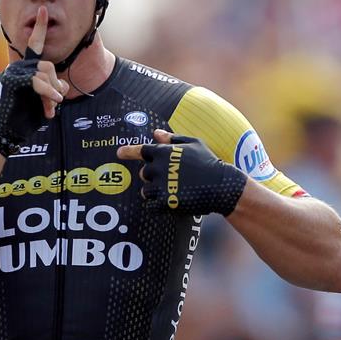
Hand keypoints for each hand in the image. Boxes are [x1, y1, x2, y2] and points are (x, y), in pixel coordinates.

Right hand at [0, 6, 66, 155]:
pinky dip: (49, 94)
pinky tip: (51, 105)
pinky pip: (39, 82)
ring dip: (53, 93)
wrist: (8, 129)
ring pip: (46, 74)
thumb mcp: (44, 100)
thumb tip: (64, 87)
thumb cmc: (25, 115)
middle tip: (54, 103)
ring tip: (50, 107)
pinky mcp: (15, 81)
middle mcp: (18, 67)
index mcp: (24, 68)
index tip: (44, 10)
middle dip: (55, 85)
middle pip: (48, 66)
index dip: (40, 27)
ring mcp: (15, 73)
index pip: (35, 45)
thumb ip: (53, 88)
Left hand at [116, 130, 246, 215]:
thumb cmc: (209, 162)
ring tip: (172, 192)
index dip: (128, 151)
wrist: (221, 186)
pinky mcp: (165, 202)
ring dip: (154, 192)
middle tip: (170, 179)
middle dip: (153, 176)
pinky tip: (170, 203)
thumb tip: (155, 133)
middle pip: (143, 173)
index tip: (119, 153)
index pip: (140, 150)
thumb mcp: (194, 144)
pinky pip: (151, 206)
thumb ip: (173, 139)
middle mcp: (158, 168)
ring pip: (146, 191)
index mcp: (163, 151)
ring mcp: (161, 186)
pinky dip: (158, 206)